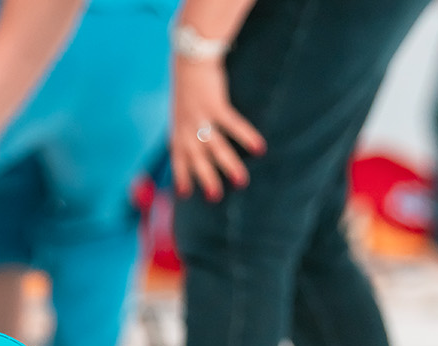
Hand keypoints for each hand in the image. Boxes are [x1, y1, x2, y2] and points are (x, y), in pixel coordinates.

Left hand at [170, 56, 264, 201]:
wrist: (191, 57)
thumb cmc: (189, 82)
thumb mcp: (182, 107)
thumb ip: (187, 125)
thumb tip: (195, 139)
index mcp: (178, 129)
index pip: (178, 158)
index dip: (181, 175)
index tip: (185, 194)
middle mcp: (187, 127)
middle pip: (197, 159)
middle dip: (206, 179)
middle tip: (215, 197)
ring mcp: (201, 117)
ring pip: (215, 148)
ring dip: (229, 165)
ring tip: (242, 181)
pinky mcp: (215, 105)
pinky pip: (232, 125)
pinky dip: (246, 137)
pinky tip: (259, 148)